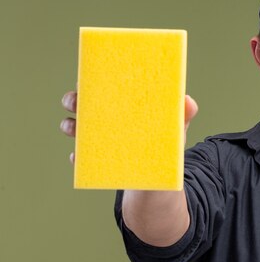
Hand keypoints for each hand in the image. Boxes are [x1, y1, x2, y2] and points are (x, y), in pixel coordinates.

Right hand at [60, 91, 198, 163]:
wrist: (157, 184)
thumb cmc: (165, 149)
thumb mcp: (176, 133)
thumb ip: (182, 117)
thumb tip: (188, 101)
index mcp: (123, 107)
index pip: (105, 88)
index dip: (93, 80)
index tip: (87, 78)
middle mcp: (106, 121)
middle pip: (83, 104)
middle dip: (74, 99)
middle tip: (76, 101)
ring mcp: (97, 141)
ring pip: (74, 128)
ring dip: (70, 125)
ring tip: (74, 128)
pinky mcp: (94, 163)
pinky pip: (80, 158)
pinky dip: (77, 157)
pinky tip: (78, 156)